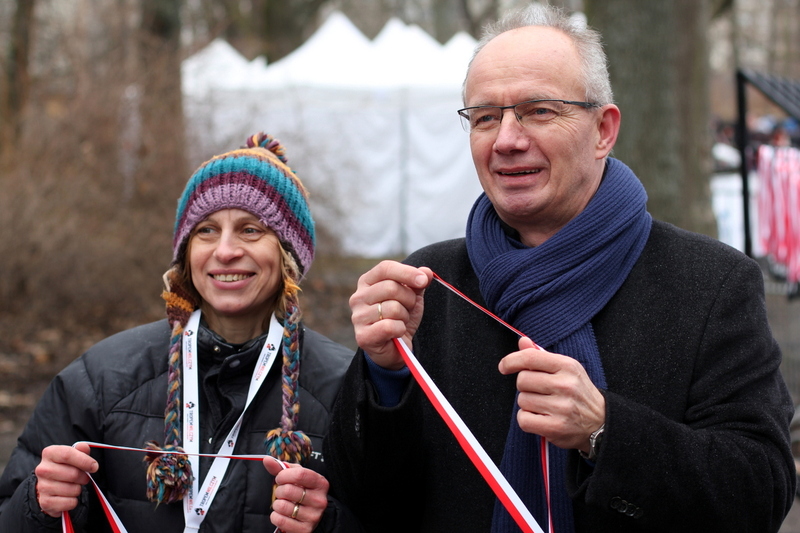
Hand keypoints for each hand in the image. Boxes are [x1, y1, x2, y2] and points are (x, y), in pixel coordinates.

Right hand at [34, 443, 97, 516]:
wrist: (48, 487)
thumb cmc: (64, 468)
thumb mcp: (73, 456)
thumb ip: (80, 450)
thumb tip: (83, 447)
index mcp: (49, 453)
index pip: (67, 454)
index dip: (84, 461)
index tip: (94, 466)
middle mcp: (42, 469)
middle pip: (73, 474)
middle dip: (84, 477)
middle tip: (84, 478)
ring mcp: (42, 486)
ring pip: (73, 489)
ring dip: (78, 489)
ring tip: (74, 486)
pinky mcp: (45, 502)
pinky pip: (69, 502)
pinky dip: (74, 501)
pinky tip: (69, 496)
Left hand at [264, 457, 328, 532]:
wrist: (313, 516)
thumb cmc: (303, 492)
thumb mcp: (297, 478)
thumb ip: (281, 468)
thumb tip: (267, 460)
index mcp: (320, 483)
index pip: (299, 474)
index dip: (284, 475)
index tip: (280, 478)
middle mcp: (320, 500)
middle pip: (289, 490)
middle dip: (279, 490)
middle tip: (282, 493)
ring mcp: (313, 516)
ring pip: (283, 506)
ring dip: (277, 504)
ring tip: (282, 504)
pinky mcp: (305, 530)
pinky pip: (281, 520)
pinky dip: (276, 516)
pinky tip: (282, 514)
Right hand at [349, 260, 432, 369]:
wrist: (395, 349)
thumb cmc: (400, 318)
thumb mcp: (412, 297)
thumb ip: (418, 283)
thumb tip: (426, 272)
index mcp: (367, 282)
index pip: (385, 268)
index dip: (406, 272)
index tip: (423, 281)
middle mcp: (358, 297)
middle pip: (391, 287)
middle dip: (409, 299)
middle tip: (408, 309)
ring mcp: (358, 317)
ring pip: (393, 308)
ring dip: (404, 316)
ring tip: (400, 321)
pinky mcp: (362, 336)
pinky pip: (390, 326)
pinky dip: (400, 329)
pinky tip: (396, 333)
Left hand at [499, 337, 605, 451]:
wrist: (601, 422)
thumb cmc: (578, 393)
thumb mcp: (566, 369)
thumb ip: (541, 356)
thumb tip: (523, 341)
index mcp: (567, 366)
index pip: (530, 358)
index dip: (511, 361)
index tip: (504, 366)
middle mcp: (565, 385)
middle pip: (522, 380)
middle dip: (525, 386)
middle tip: (540, 392)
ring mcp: (562, 407)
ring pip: (522, 400)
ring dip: (528, 404)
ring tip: (545, 406)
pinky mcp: (556, 427)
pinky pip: (524, 419)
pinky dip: (527, 420)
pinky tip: (540, 418)